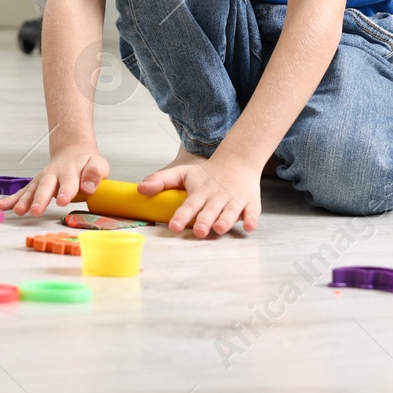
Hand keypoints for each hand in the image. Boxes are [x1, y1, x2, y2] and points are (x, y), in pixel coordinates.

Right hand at [0, 144, 108, 216]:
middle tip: (35, 211)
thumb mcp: (97, 164)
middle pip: (46, 187)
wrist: (72, 152)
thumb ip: (94, 174)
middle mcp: (53, 175)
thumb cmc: (86, 163)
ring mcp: (42, 180)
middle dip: (40, 199)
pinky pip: (21, 193)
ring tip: (19, 211)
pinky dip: (10, 200)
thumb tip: (88, 188)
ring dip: (24, 201)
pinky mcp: (35, 185)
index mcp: (70, 171)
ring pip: (31, 190)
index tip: (63, 201)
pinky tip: (0, 206)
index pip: (69, 182)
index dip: (66, 191)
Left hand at [141, 150, 260, 237]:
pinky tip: (249, 227)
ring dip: (225, 220)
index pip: (188, 204)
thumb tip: (139, 189)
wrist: (237, 160)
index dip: (181, 215)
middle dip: (204, 221)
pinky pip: (253, 211)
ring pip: (230, 212)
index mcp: (200, 191)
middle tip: (198, 231)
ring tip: (219, 229)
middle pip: (209, 210)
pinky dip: (252, 219)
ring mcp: (234, 199)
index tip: (174, 226)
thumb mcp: (183, 172)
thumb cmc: (207, 173)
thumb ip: (161, 180)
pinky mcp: (250, 202)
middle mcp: (217, 197)